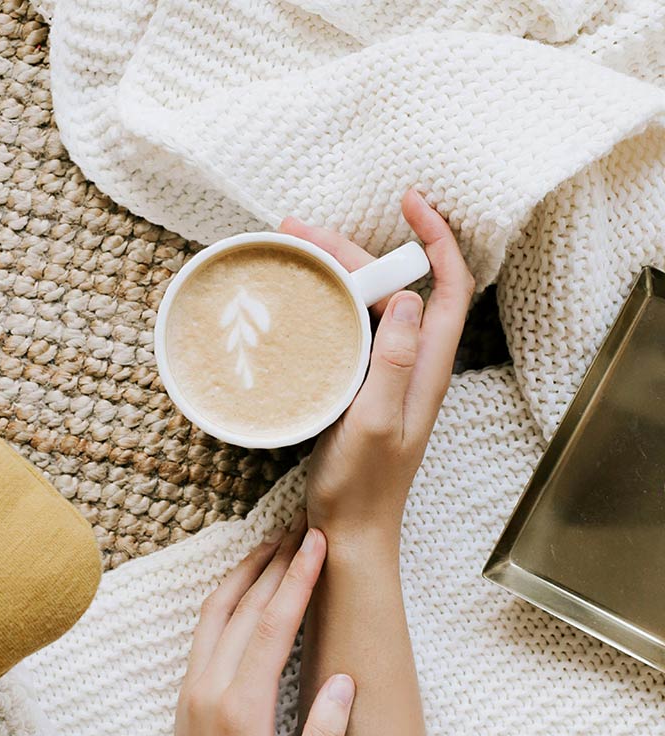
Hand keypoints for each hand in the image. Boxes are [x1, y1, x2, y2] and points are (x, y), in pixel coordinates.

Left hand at [152, 520, 355, 735]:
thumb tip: (345, 680)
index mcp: (240, 709)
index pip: (272, 626)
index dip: (297, 580)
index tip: (318, 543)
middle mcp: (210, 687)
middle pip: (244, 608)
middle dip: (275, 563)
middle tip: (302, 527)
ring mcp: (193, 687)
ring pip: (216, 611)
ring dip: (245, 572)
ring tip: (273, 542)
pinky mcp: (188, 693)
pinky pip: (204, 629)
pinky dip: (224, 596)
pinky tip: (241, 586)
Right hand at [280, 190, 474, 550]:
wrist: (350, 529)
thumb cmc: (363, 485)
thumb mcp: (375, 422)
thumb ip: (393, 362)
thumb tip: (407, 297)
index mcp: (427, 367)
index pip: (449, 285)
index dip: (437, 237)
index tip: (409, 201)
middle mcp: (412, 363)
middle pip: (397, 286)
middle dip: (358, 249)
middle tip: (302, 231)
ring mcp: (385, 374)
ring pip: (370, 305)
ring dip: (338, 273)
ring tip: (290, 253)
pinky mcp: (360, 387)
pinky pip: (351, 331)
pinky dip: (329, 305)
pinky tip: (300, 301)